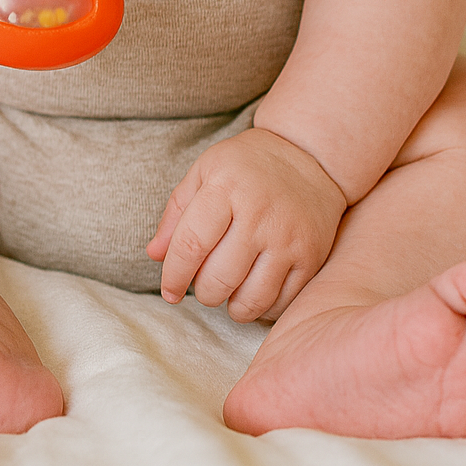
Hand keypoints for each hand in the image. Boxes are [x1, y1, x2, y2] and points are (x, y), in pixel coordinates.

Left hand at [146, 128, 346, 322]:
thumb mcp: (205, 171)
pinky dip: (259, 308)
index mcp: (226, 187)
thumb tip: (154, 255)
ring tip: (227, 289)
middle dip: (202, 292)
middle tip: (204, 282)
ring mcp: (288, 238)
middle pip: (218, 279)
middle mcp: (260, 214)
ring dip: (230, 305)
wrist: (310, 157)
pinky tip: (253, 289)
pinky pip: (278, 304)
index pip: (191, 245)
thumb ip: (176, 213)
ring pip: (249, 301)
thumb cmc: (247, 165)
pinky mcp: (311, 258)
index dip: (173, 276)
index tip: (169, 291)